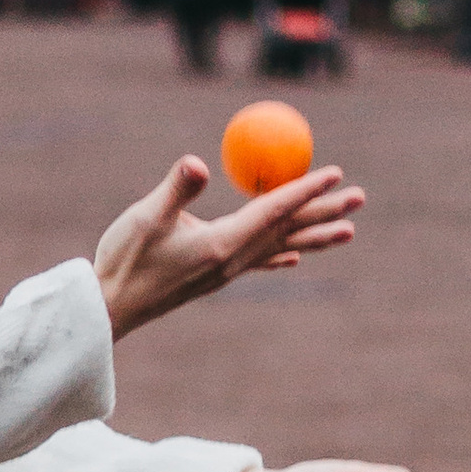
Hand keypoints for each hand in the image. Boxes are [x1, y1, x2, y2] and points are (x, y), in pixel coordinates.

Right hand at [94, 156, 362, 342]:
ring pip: (280, 247)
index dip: (305, 190)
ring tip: (349, 230)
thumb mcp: (145, 218)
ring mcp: (226, 272)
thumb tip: (198, 162)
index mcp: (222, 244)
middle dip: (325, 212)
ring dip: (315, 235)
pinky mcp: (215, 277)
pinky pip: (259, 262)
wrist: (110, 309)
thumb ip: (176, 190)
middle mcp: (232, 261)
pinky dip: (282, 255)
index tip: (336, 173)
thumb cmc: (123, 259)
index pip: (274, 211)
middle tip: (360, 196)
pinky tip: (295, 258)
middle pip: (288, 231)